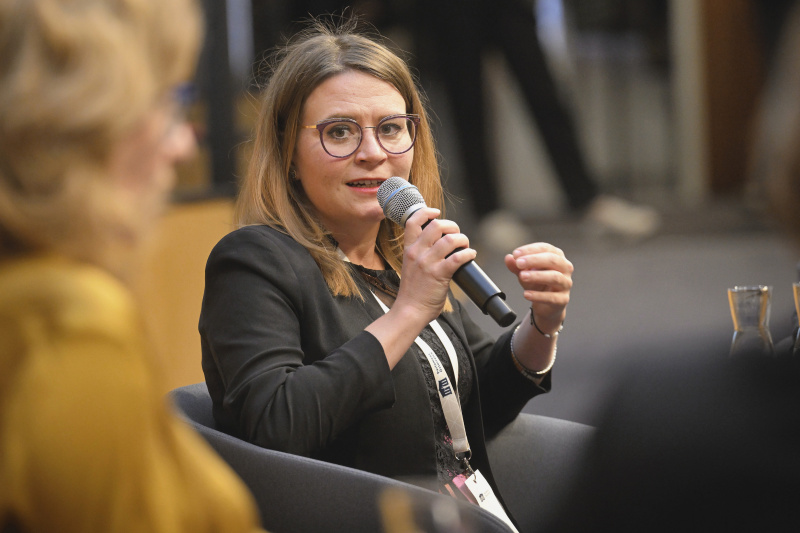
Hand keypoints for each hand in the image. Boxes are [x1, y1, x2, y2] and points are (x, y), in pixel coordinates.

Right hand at [394, 207, 476, 322]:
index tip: (436, 212)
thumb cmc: (412, 293)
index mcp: (409, 250)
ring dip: (463, 240)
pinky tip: (471, 256)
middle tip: (457, 235)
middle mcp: (417, 253)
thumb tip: (441, 246)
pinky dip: (468, 254)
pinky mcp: (439, 274)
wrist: (409, 311)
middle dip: (452, 226)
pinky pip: (458, 257)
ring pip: (450, 239)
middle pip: (437, 225)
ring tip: (465, 247)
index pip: (413, 221)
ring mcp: (428, 263)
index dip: (427, 212)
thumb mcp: (410, 267)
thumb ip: (421, 255)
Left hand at [504, 243, 572, 333]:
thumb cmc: (538, 284)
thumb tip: (508, 258)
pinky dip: (538, 296)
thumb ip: (516, 266)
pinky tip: (526, 294)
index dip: (530, 250)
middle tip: (518, 263)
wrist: (546, 305)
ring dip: (536, 276)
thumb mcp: (525, 272)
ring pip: (554, 277)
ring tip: (522, 276)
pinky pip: (552, 297)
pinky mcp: (563, 299)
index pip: (545, 248)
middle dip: (534, 260)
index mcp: (557, 256)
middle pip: (552, 260)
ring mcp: (566, 284)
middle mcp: (565, 268)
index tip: (516, 254)